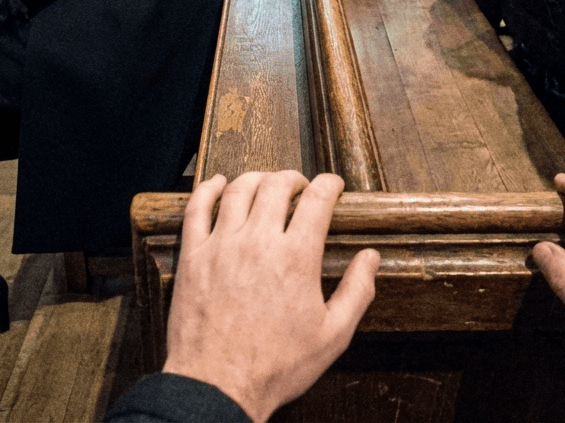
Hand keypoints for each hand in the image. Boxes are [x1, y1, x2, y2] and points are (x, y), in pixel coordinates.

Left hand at [163, 171, 380, 422]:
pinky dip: (208, 188)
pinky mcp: (193, 256)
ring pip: (239, 190)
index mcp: (296, 257)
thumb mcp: (332, 336)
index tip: (334, 185)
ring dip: (257, 179)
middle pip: (277, 185)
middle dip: (294, 178)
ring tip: (266, 185)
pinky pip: (197, 208)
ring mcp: (221, 245)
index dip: (329, 184)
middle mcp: (258, 242)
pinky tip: (218, 183)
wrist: (218, 385)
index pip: (317, 200)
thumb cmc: (276, 366)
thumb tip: (370, 258)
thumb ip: (357, 292)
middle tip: (301, 186)